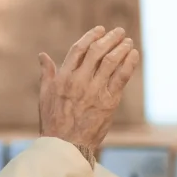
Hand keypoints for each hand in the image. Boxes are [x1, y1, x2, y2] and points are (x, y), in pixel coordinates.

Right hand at [38, 26, 139, 150]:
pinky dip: (129, 63)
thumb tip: (42, 55)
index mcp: (63, 78)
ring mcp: (94, 91)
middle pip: (97, 52)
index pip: (79, 49)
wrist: (66, 146)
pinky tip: (134, 54)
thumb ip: (46, 74)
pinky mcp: (109, 101)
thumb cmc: (53, 122)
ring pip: (111, 61)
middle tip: (118, 32)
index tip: (100, 30)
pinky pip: (122, 77)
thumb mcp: (44, 96)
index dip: (91, 36)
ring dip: (121, 48)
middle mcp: (79, 81)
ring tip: (127, 41)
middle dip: (109, 38)